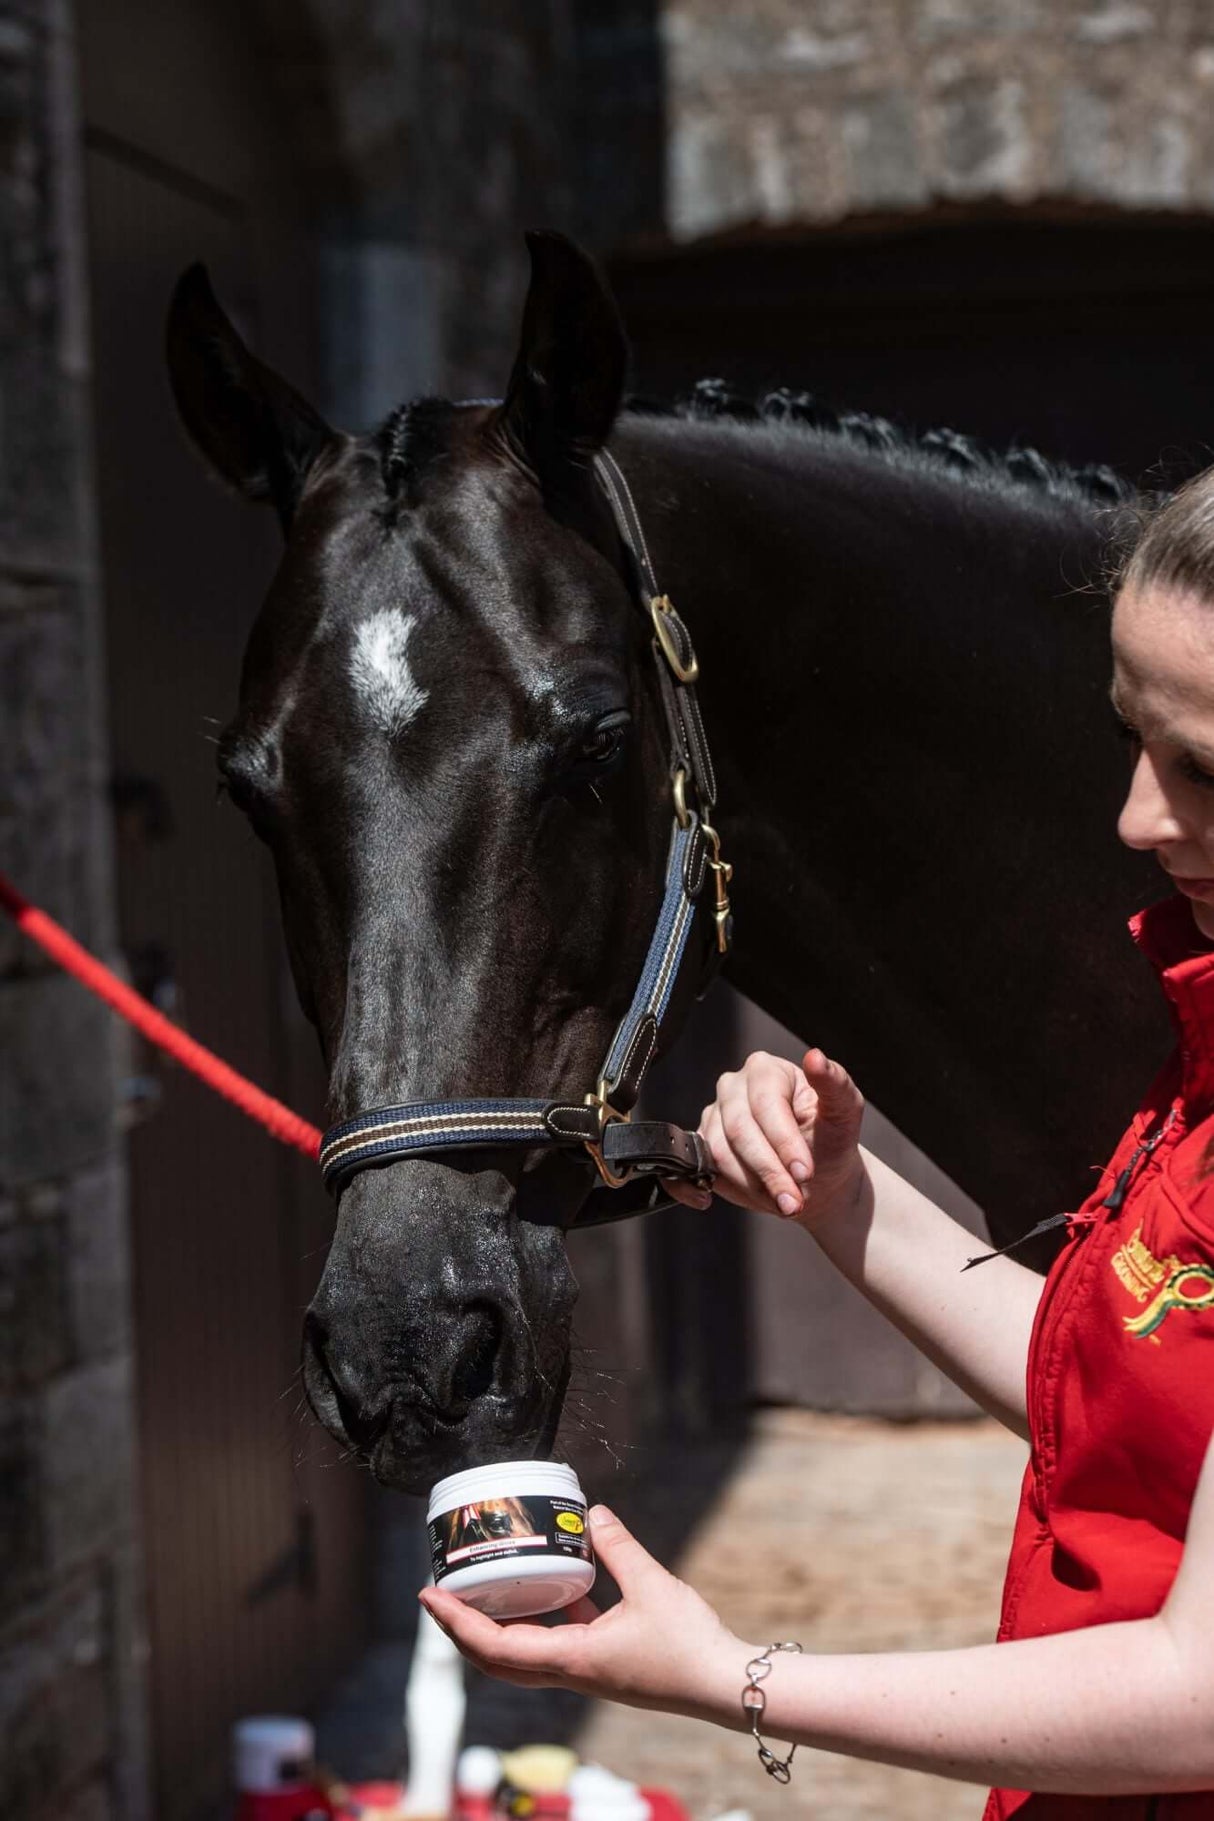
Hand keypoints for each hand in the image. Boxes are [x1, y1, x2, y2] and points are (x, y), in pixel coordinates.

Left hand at [419, 1505, 747, 1719]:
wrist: (724, 1685)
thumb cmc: (689, 1644)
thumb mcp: (652, 1585)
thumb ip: (619, 1546)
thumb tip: (593, 1512)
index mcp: (573, 1660)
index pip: (496, 1647)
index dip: (458, 1622)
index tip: (430, 1597)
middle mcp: (571, 1671)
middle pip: (498, 1658)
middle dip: (463, 1627)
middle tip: (439, 1594)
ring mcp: (587, 1670)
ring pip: (524, 1652)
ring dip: (496, 1624)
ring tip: (482, 1586)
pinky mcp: (604, 1663)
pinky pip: (557, 1641)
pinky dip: (542, 1616)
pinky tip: (551, 1584)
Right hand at [668, 1047, 864, 1222]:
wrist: (816, 1177)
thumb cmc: (831, 1139)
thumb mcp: (844, 1112)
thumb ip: (834, 1084)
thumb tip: (815, 1057)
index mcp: (765, 1069)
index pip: (765, 1103)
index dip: (784, 1141)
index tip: (805, 1172)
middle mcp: (732, 1087)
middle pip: (739, 1131)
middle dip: (770, 1171)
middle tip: (794, 1202)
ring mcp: (713, 1116)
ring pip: (719, 1155)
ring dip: (753, 1187)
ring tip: (784, 1202)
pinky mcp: (702, 1145)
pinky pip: (698, 1169)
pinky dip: (708, 1188)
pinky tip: (727, 1199)